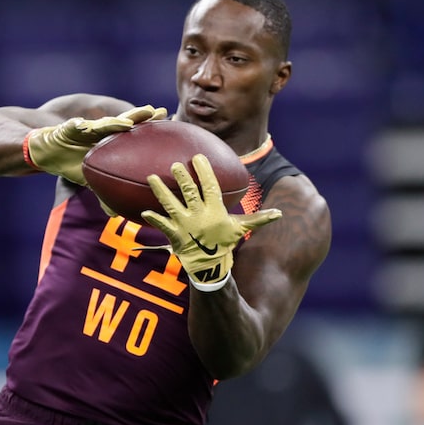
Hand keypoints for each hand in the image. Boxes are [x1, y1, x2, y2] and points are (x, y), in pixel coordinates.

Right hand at [24, 105, 166, 184]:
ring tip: (131, 118)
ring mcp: (89, 128)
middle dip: (145, 117)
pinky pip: (75, 127)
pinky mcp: (70, 127)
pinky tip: (81, 124)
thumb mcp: (92, 181)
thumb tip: (115, 216)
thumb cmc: (75, 164)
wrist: (51, 153)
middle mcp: (104, 132)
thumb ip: (104, 195)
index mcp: (112, 143)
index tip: (172, 128)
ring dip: (120, 119)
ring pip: (107, 122)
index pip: (136, 135)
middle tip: (163, 112)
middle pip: (128, 122)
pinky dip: (77, 126)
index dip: (153, 131)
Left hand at [142, 154, 281, 285]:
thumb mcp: (242, 229)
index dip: (204, 172)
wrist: (211, 267)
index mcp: (215, 211)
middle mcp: (199, 216)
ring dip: (161, 191)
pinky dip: (153, 219)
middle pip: (188, 193)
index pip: (210, 187)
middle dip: (181, 178)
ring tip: (151, 177)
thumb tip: (280, 213)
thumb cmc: (225, 243)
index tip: (198, 157)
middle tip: (175, 164)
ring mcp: (185, 225)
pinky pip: (162, 226)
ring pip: (171, 205)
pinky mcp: (174, 235)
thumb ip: (259, 218)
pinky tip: (143, 212)